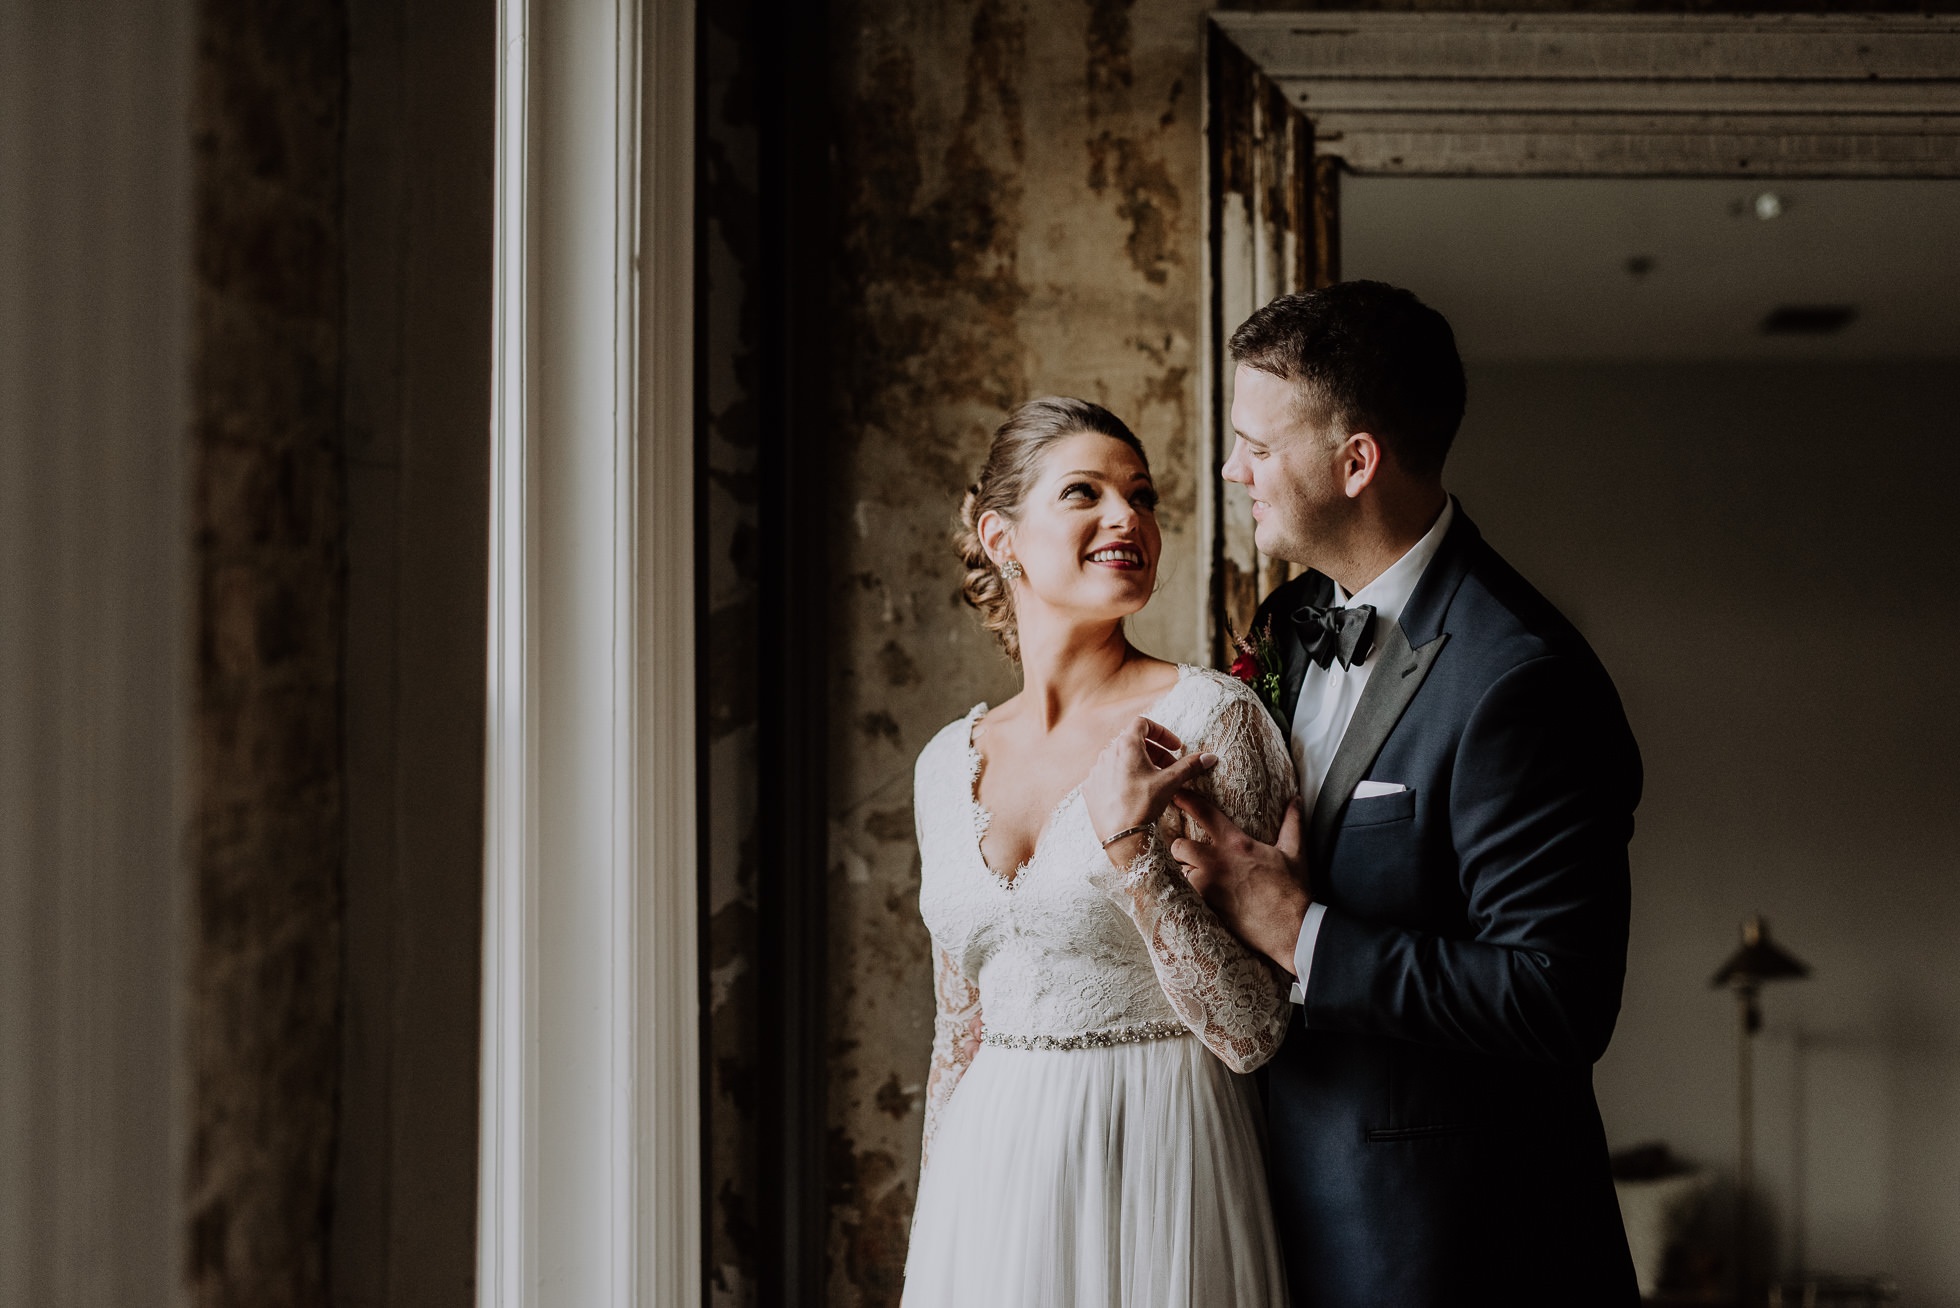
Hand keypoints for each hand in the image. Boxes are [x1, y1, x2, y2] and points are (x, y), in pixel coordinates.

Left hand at [1081, 716, 1218, 856]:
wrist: (1121, 836)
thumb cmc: (1144, 804)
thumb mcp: (1170, 782)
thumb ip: (1189, 766)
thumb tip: (1209, 757)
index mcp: (1126, 745)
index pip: (1143, 724)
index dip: (1162, 732)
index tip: (1175, 747)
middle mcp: (1107, 754)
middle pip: (1133, 743)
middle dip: (1155, 752)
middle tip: (1170, 768)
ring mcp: (1096, 771)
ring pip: (1120, 760)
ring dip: (1139, 765)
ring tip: (1153, 782)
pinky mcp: (1090, 788)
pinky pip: (1108, 776)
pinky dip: (1123, 779)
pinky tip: (1134, 794)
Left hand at [1172, 791, 1310, 973]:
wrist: (1291, 929)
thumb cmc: (1293, 891)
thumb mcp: (1295, 853)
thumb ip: (1292, 823)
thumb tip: (1296, 800)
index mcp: (1236, 844)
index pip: (1204, 813)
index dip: (1186, 800)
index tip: (1175, 795)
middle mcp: (1217, 862)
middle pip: (1179, 845)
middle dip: (1180, 847)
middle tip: (1189, 853)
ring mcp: (1209, 886)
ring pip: (1181, 872)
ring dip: (1186, 873)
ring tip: (1198, 877)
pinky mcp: (1207, 906)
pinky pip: (1188, 895)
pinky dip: (1192, 894)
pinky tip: (1202, 897)